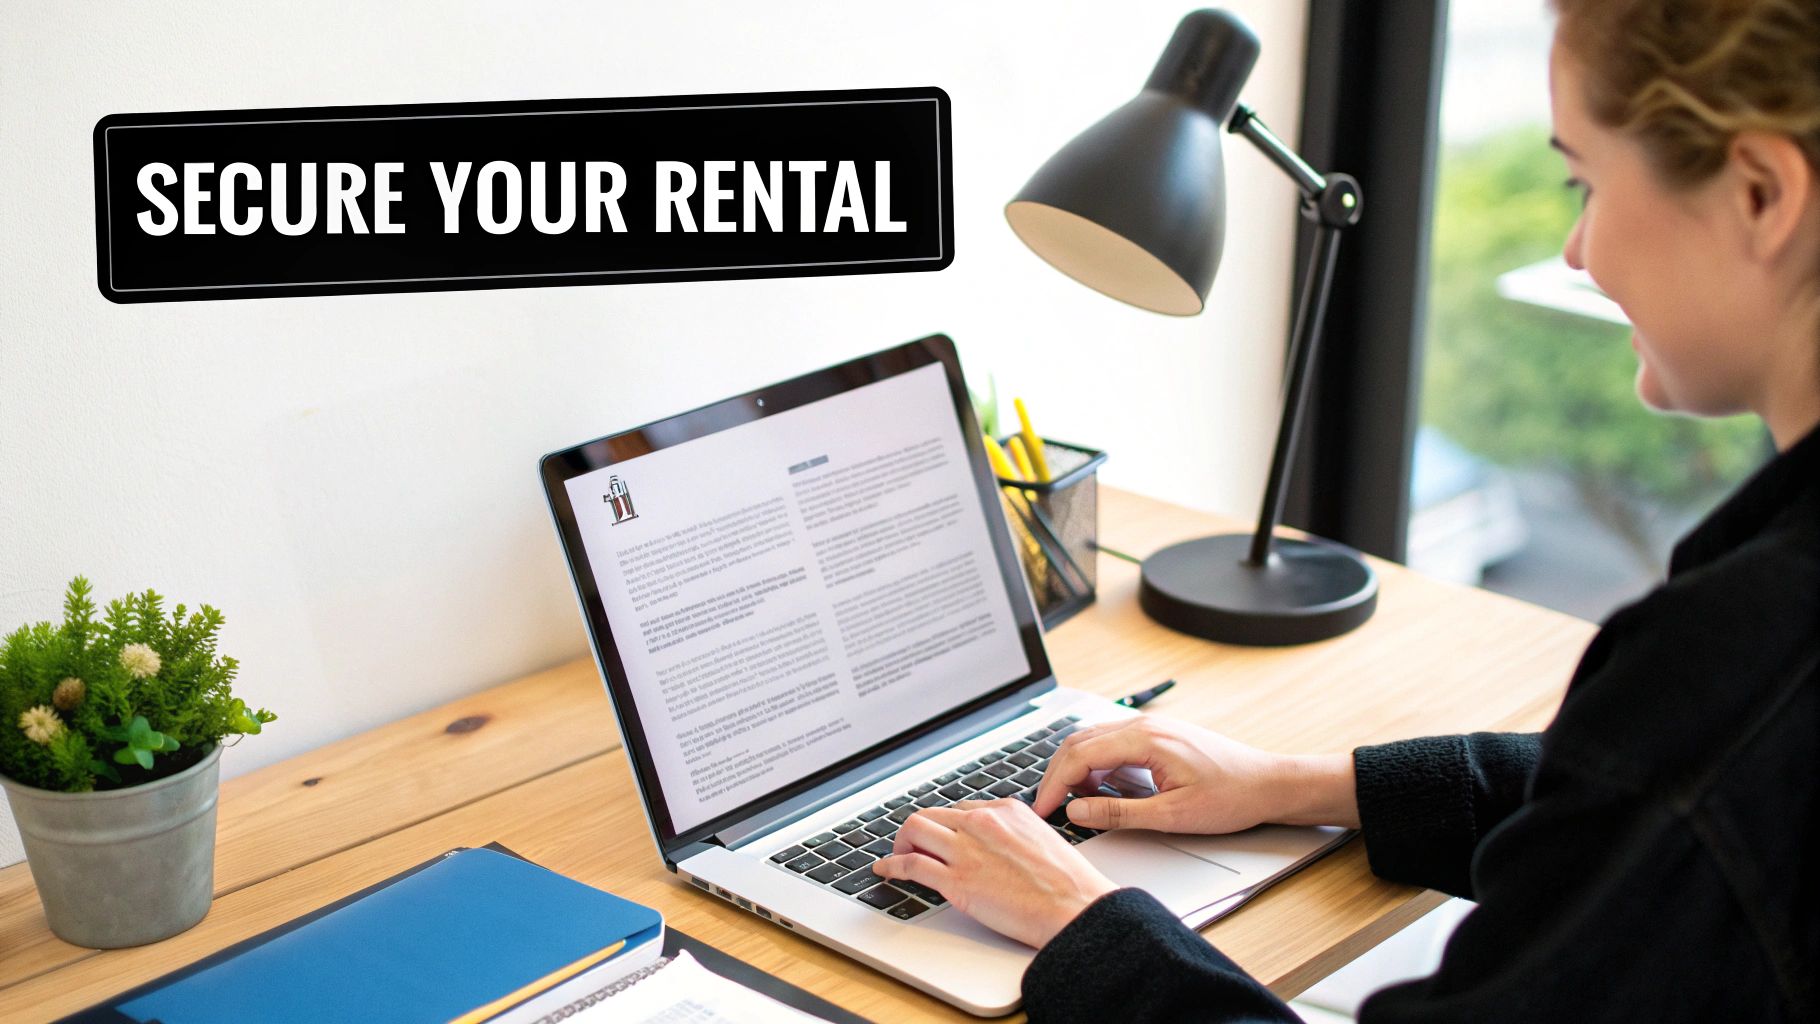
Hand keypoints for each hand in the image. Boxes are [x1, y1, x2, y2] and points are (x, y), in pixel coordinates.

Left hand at [873, 800, 1117, 948]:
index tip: (940, 837)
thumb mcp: (1042, 839)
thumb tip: (995, 846)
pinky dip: (892, 866)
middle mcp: (981, 822)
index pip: (961, 809)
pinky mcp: (956, 880)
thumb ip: (1013, 834)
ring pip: (915, 830)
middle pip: (932, 813)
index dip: (947, 825)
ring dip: (900, 843)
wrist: (1075, 907)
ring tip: (897, 855)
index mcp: (1006, 809)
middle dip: (918, 830)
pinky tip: (886, 871)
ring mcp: (966, 849)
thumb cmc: (1068, 883)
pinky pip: (911, 865)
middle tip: (912, 845)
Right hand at [1032, 715, 1360, 833]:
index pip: (1080, 754)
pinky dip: (1094, 763)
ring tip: (1069, 801)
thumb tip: (1077, 810)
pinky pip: (1111, 742)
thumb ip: (1119, 812)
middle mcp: (1145, 725)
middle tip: (1046, 807)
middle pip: (1079, 741)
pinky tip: (1097, 788)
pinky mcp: (1157, 735)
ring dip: (1074, 768)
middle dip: (1056, 774)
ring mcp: (1151, 727)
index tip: (1043, 809)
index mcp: (1146, 739)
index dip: (1054, 784)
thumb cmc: (1230, 797)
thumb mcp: (1172, 815)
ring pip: (1093, 739)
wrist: (1268, 783)